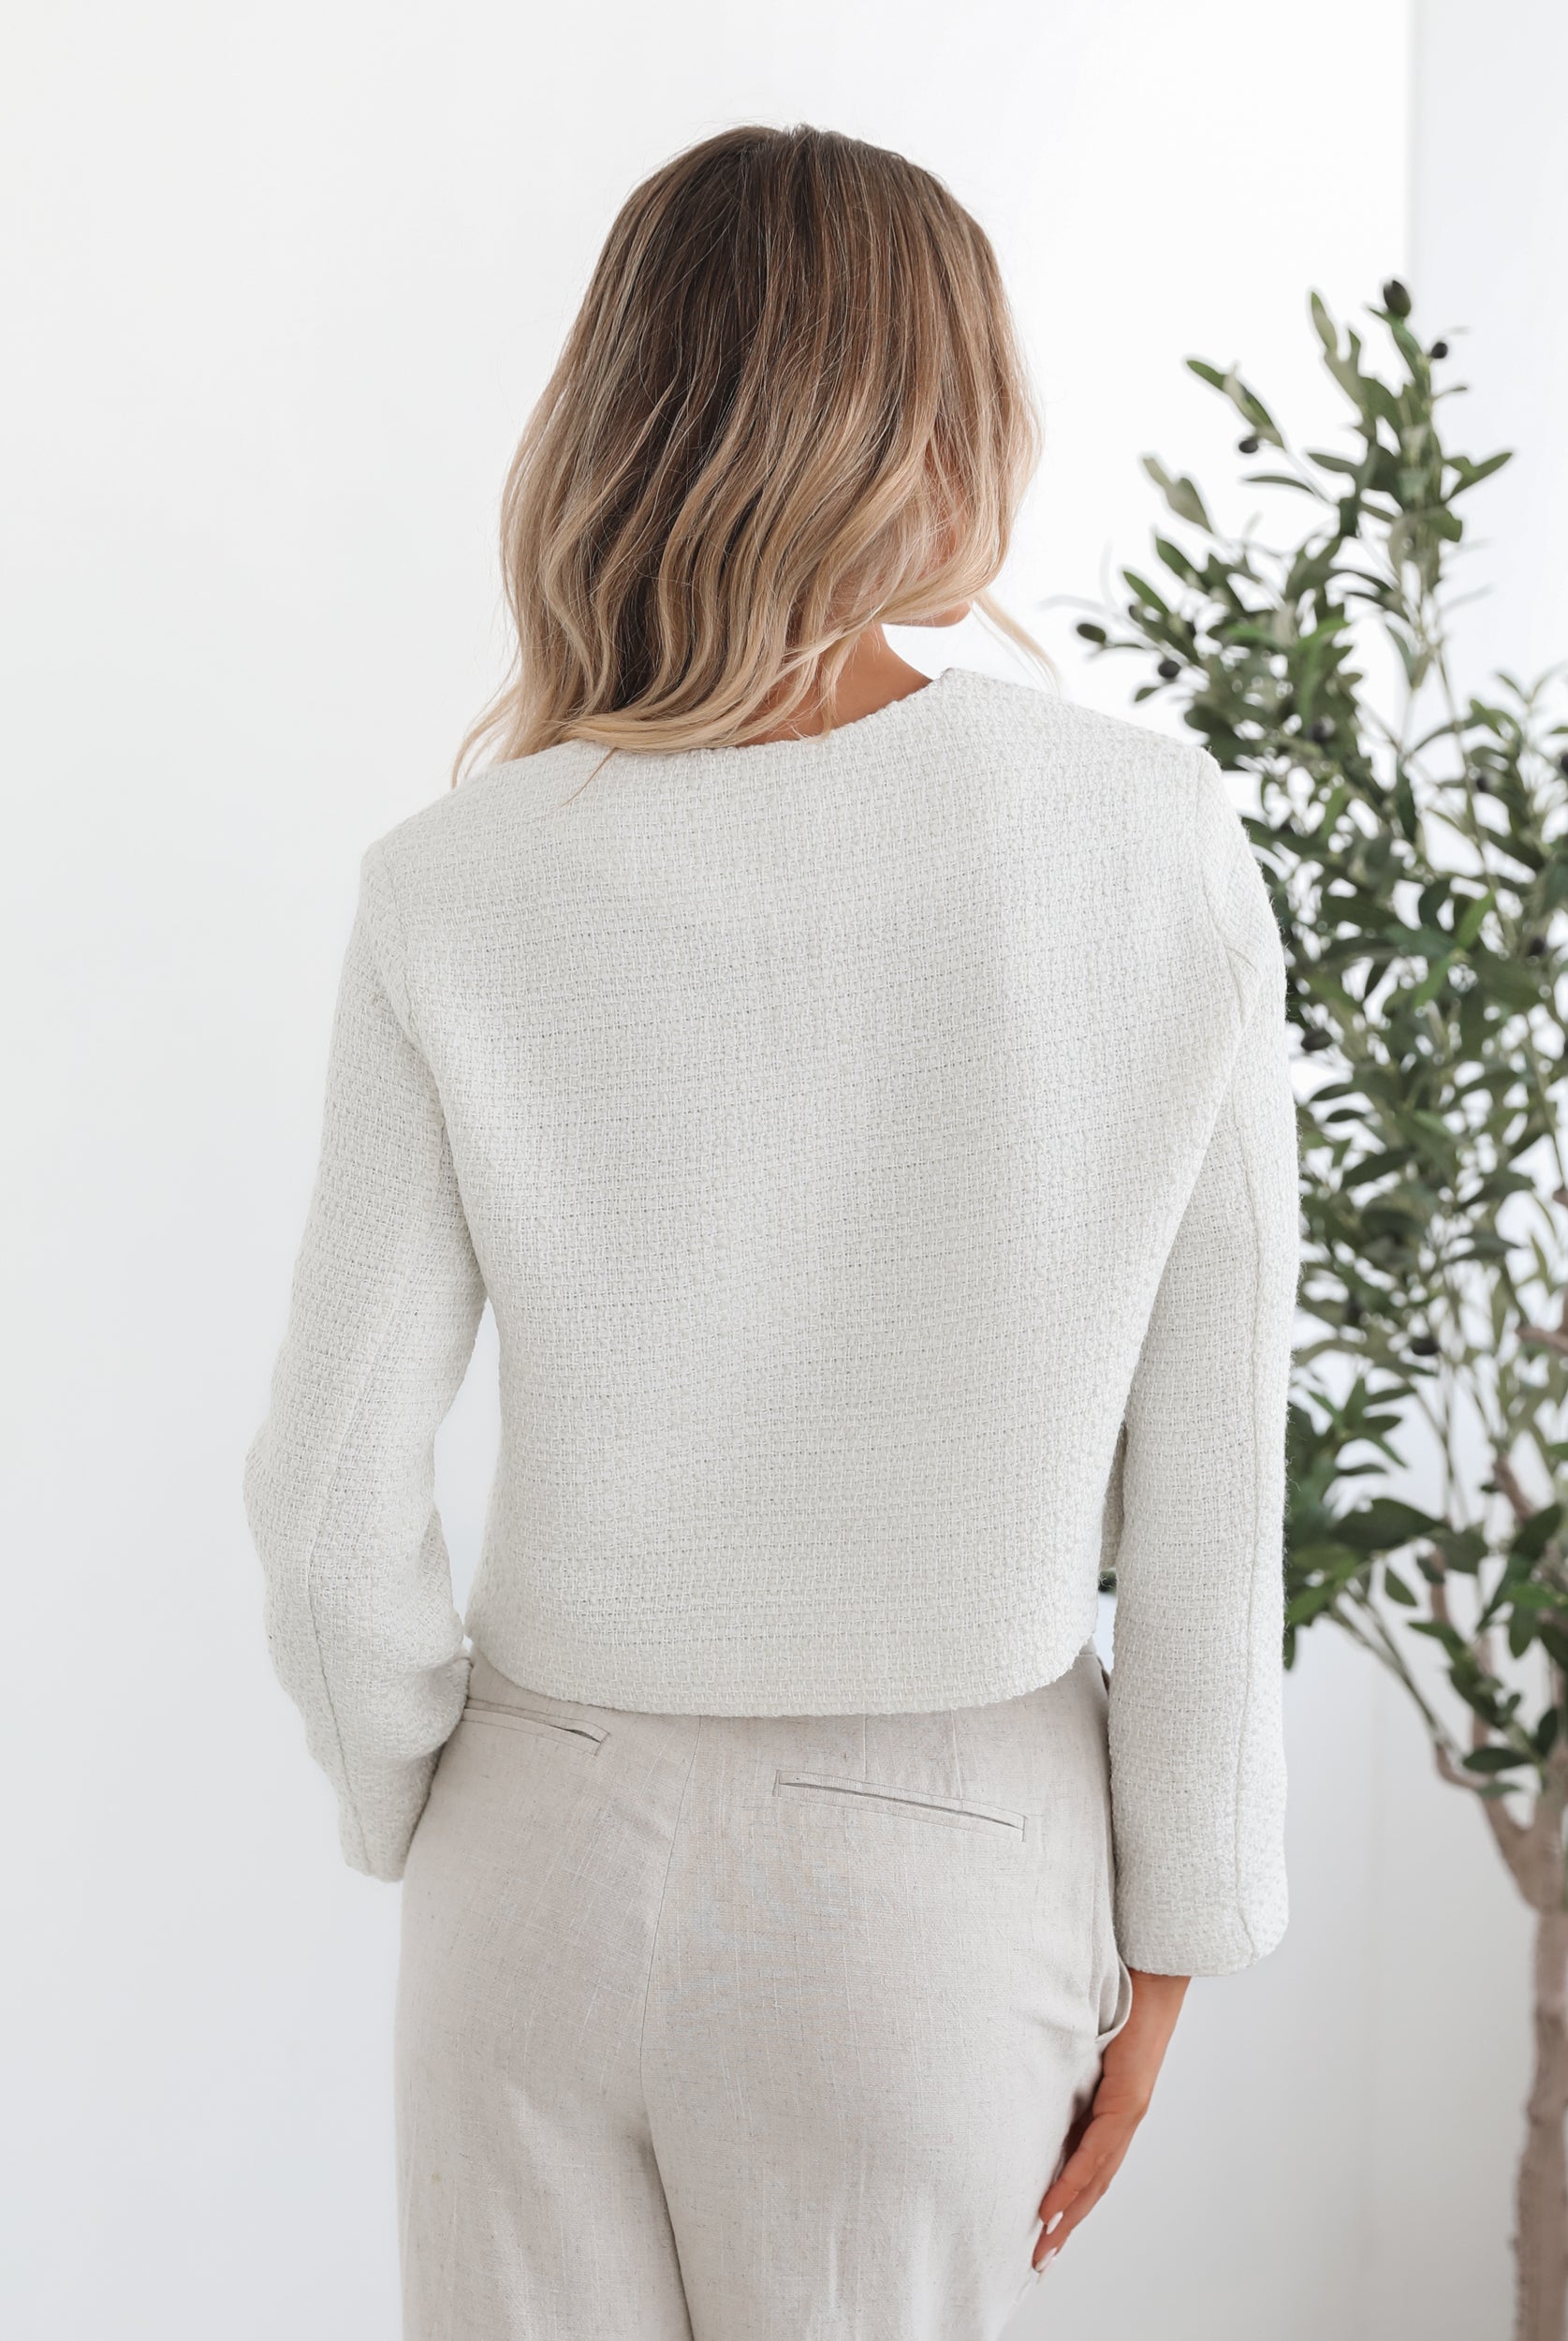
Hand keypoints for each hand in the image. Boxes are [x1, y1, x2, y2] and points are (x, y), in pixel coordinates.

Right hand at [1031, 1968, 1189, 2270]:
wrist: (1154, 1967)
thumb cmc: (1119, 1993)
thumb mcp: (1080, 2037)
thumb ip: (1064, 2061)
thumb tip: (1029, 2073)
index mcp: (1112, 2105)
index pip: (1090, 2165)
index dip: (1068, 2201)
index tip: (1041, 2230)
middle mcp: (1124, 2116)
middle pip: (1095, 2183)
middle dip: (1065, 2224)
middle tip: (1037, 2260)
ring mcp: (1129, 2109)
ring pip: (1098, 2176)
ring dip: (1068, 2214)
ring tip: (1043, 2245)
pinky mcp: (1130, 2099)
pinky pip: (1098, 2149)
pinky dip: (1075, 2181)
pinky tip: (1054, 2205)